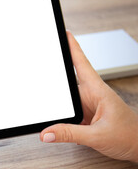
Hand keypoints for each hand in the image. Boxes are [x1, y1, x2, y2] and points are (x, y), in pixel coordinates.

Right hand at [40, 31, 137, 161]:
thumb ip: (70, 134)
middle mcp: (91, 94)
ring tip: (47, 107)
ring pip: (66, 98)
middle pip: (67, 81)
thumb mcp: (97, 136)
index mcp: (97, 90)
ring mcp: (88, 104)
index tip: (63, 33)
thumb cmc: (129, 136)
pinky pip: (68, 110)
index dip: (72, 46)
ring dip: (57, 102)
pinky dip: (60, 114)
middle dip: (54, 75)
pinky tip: (56, 121)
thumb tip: (47, 132)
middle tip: (40, 64)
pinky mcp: (85, 115)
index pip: (81, 62)